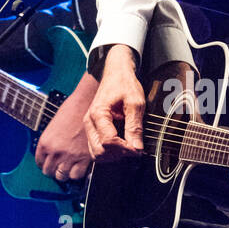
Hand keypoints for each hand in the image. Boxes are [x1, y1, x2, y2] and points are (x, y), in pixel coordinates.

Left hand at [35, 75, 97, 182]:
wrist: (88, 103)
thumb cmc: (72, 109)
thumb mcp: (54, 126)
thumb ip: (52, 141)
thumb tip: (52, 153)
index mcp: (45, 142)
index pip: (39, 162)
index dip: (44, 163)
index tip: (49, 163)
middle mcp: (55, 151)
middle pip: (49, 172)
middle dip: (53, 170)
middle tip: (59, 166)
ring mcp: (70, 156)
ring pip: (62, 176)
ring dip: (65, 173)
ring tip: (69, 167)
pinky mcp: (84, 158)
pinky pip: (77, 175)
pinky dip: (77, 173)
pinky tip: (79, 166)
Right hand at [84, 46, 145, 160]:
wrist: (116, 73)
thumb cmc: (124, 84)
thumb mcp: (135, 103)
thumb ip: (135, 126)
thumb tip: (137, 148)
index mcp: (98, 114)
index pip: (109, 142)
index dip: (125, 149)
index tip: (138, 149)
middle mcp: (89, 122)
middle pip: (99, 152)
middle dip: (118, 154)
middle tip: (134, 148)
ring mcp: (89, 126)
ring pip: (96, 153)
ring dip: (113, 155)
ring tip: (128, 146)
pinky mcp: (93, 129)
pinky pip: (97, 147)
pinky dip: (109, 151)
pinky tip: (122, 144)